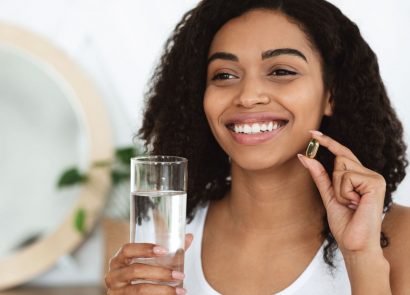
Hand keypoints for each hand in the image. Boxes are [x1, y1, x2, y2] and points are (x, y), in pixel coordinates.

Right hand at [105, 234, 192, 294]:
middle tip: (179, 275)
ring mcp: (116, 291)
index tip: (164, 250)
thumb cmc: (142, 277)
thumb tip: (189, 237)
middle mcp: (114, 275)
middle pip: (135, 270)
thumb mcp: (152, 263)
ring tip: (180, 290)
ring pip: (139, 289)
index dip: (145, 248)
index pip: (127, 249)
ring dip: (163, 290)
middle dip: (160, 273)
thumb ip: (169, 252)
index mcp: (119, 260)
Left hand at [298, 131, 385, 253]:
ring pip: (341, 166)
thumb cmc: (345, 223)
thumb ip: (319, 175)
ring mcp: (374, 177)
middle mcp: (370, 174)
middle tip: (345, 201)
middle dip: (334, 180)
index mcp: (360, 176)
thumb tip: (304, 156)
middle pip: (339, 158)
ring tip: (350, 204)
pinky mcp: (375, 182)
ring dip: (338, 188)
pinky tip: (355, 204)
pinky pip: (346, 177)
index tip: (311, 133)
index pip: (342, 154)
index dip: (328, 142)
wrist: (355, 244)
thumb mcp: (328, 195)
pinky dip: (343, 192)